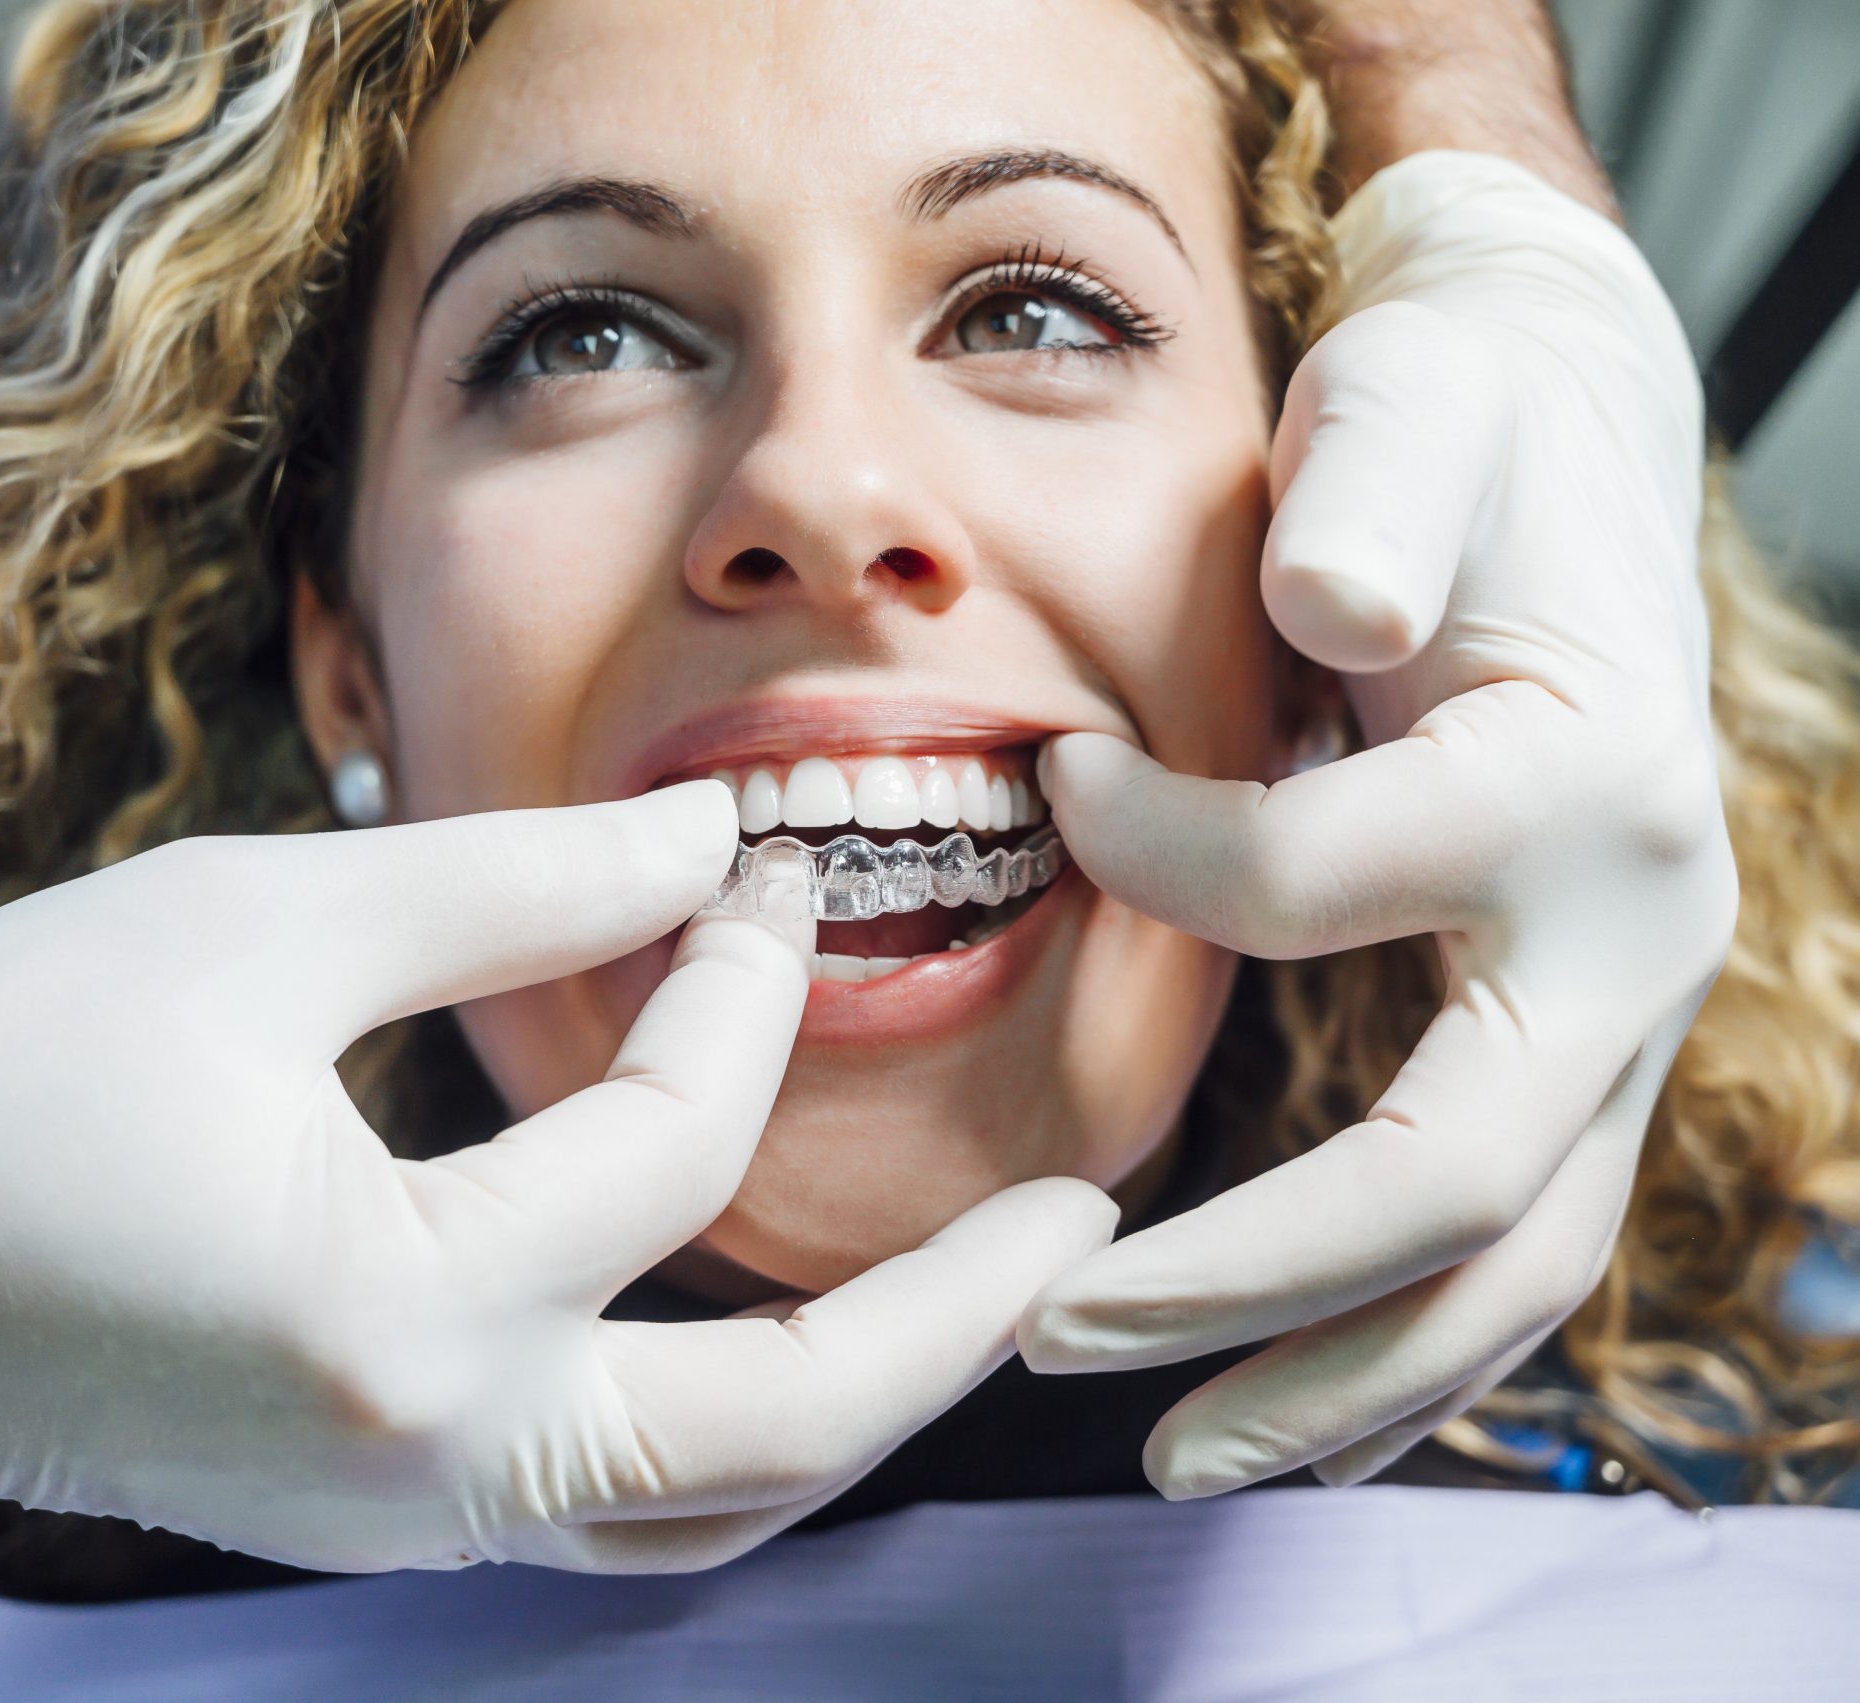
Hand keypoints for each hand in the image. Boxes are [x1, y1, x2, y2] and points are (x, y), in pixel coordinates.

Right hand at [0, 781, 1112, 1613]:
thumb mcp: (251, 924)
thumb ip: (500, 887)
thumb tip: (698, 835)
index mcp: (404, 1312)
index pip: (664, 1139)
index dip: (731, 973)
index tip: (755, 851)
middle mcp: (432, 1466)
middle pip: (781, 1433)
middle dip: (956, 1320)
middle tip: (1084, 1220)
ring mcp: (402, 1524)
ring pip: (709, 1510)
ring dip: (857, 1400)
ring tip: (969, 1293)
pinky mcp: (367, 1521)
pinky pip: (608, 1506)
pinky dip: (718, 1423)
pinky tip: (760, 1317)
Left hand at [1019, 152, 1734, 1495]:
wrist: (1559, 440)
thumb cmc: (1455, 426)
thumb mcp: (1414, 405)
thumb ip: (1376, 498)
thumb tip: (1336, 617)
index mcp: (1581, 781)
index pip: (1320, 888)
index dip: (1155, 859)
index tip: (1045, 790)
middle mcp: (1635, 932)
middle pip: (1455, 1182)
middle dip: (1244, 1286)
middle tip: (1047, 1332)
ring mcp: (1619, 1014)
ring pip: (1507, 1267)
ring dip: (1332, 1381)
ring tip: (1170, 1456)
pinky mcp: (1572, 1050)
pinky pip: (1505, 1242)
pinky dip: (1394, 1343)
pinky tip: (1278, 1400)